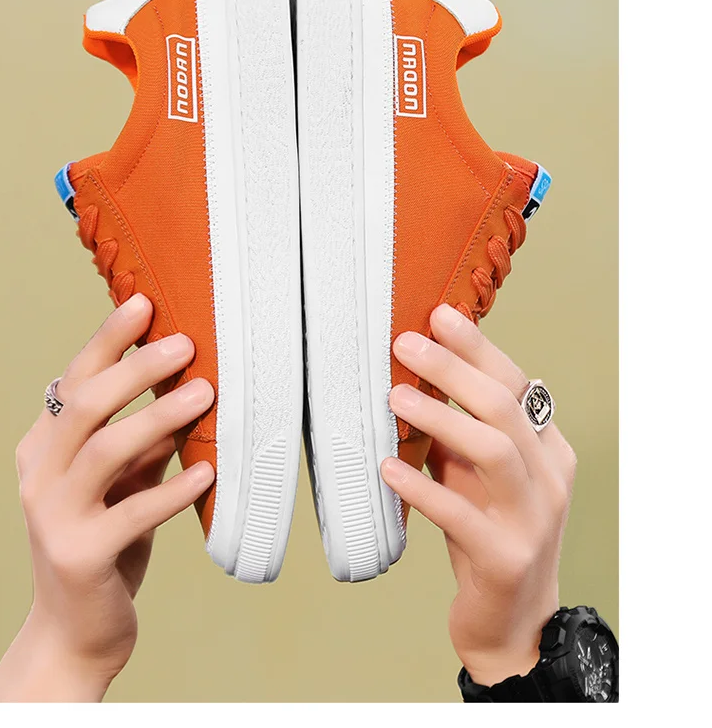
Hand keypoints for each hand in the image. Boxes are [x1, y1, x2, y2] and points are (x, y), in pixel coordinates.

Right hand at [0, 294, 215, 701]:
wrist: (74, 631)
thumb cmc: (106, 540)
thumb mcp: (123, 479)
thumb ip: (145, 436)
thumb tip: (189, 379)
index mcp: (44, 447)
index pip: (74, 380)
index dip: (108, 339)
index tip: (145, 302)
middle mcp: (40, 475)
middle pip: (86, 405)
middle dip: (137, 367)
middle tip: (186, 343)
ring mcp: (54, 517)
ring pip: (105, 450)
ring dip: (158, 417)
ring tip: (205, 394)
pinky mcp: (81, 556)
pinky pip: (132, 513)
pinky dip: (172, 489)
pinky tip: (208, 472)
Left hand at [381, 303, 575, 687]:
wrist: (512, 624)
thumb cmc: (487, 533)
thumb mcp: (477, 475)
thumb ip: (457, 431)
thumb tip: (410, 375)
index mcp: (548, 449)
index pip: (517, 384)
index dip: (478, 347)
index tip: (439, 315)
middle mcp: (549, 478)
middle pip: (505, 407)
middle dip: (455, 368)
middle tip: (407, 343)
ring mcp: (532, 519)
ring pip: (494, 450)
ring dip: (441, 418)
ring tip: (395, 398)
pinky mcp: (504, 558)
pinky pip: (461, 516)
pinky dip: (422, 488)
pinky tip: (389, 469)